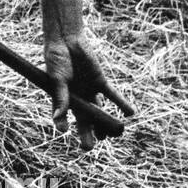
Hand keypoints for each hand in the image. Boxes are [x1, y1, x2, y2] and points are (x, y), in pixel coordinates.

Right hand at [44, 32, 134, 149]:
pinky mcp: (100, 82)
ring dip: (106, 123)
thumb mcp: (57, 79)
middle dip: (87, 135)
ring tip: (114, 133)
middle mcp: (77, 99)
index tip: (64, 130)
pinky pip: (112, 95)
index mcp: (62, 100)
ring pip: (99, 112)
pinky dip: (121, 104)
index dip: (63, 124)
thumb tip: (58, 118)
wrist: (67, 39)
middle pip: (84, 121)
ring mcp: (89, 92)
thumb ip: (60, 98)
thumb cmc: (56, 59)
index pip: (64, 118)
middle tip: (88, 147)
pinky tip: (130, 113)